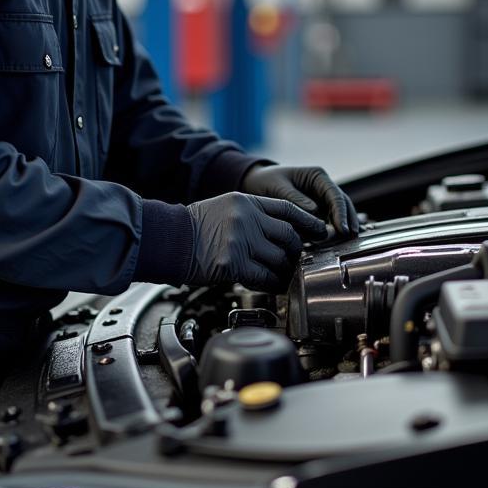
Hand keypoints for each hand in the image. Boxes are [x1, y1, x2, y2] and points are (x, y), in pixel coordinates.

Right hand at [186, 193, 327, 291]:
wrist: (166, 239)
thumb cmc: (192, 227)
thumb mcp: (224, 207)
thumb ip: (251, 216)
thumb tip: (279, 232)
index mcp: (246, 201)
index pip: (288, 209)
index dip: (308, 222)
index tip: (320, 231)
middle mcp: (246, 218)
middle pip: (289, 236)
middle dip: (295, 252)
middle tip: (294, 261)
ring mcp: (240, 241)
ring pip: (280, 260)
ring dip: (284, 271)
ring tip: (281, 276)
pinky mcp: (232, 264)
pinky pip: (264, 278)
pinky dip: (272, 284)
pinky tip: (271, 286)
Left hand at [240, 164, 358, 236]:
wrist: (255, 184)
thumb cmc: (266, 181)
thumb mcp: (278, 187)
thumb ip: (296, 200)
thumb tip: (315, 214)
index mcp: (317, 177)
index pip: (335, 195)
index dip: (341, 213)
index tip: (343, 230)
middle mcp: (323, 189)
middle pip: (342, 206)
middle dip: (347, 222)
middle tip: (348, 239)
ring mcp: (321, 202)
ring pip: (338, 217)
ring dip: (341, 230)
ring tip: (344, 244)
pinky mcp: (316, 215)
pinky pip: (327, 225)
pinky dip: (331, 234)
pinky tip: (334, 245)